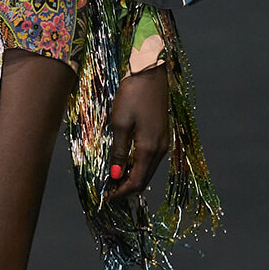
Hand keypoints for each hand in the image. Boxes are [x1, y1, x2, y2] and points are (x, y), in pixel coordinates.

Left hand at [108, 65, 169, 197]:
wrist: (150, 72)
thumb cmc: (132, 95)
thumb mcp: (120, 124)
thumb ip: (118, 152)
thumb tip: (115, 176)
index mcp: (149, 149)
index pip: (136, 182)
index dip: (121, 192)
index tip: (106, 197)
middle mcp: (160, 149)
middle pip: (144, 179)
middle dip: (126, 187)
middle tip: (107, 190)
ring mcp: (163, 142)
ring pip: (148, 169)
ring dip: (132, 176)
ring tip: (113, 177)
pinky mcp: (162, 134)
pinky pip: (150, 158)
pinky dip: (137, 165)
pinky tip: (124, 162)